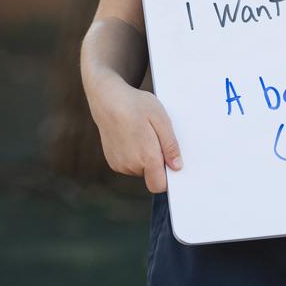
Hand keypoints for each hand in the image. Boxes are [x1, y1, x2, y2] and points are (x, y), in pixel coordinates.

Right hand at [89, 76, 182, 192]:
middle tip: (156, 138)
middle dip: (158, 162)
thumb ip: (170, 145)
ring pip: (141, 170)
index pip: (160, 185)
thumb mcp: (161, 119)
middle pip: (152, 176)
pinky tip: (132, 137)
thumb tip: (177, 166)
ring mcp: (120, 165)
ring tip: (143, 134)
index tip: (171, 161)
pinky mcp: (113, 162)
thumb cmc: (136, 106)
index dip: (168, 177)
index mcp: (146, 157)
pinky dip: (135, 156)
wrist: (108, 100)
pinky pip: (130, 166)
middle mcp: (131, 165)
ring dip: (146, 158)